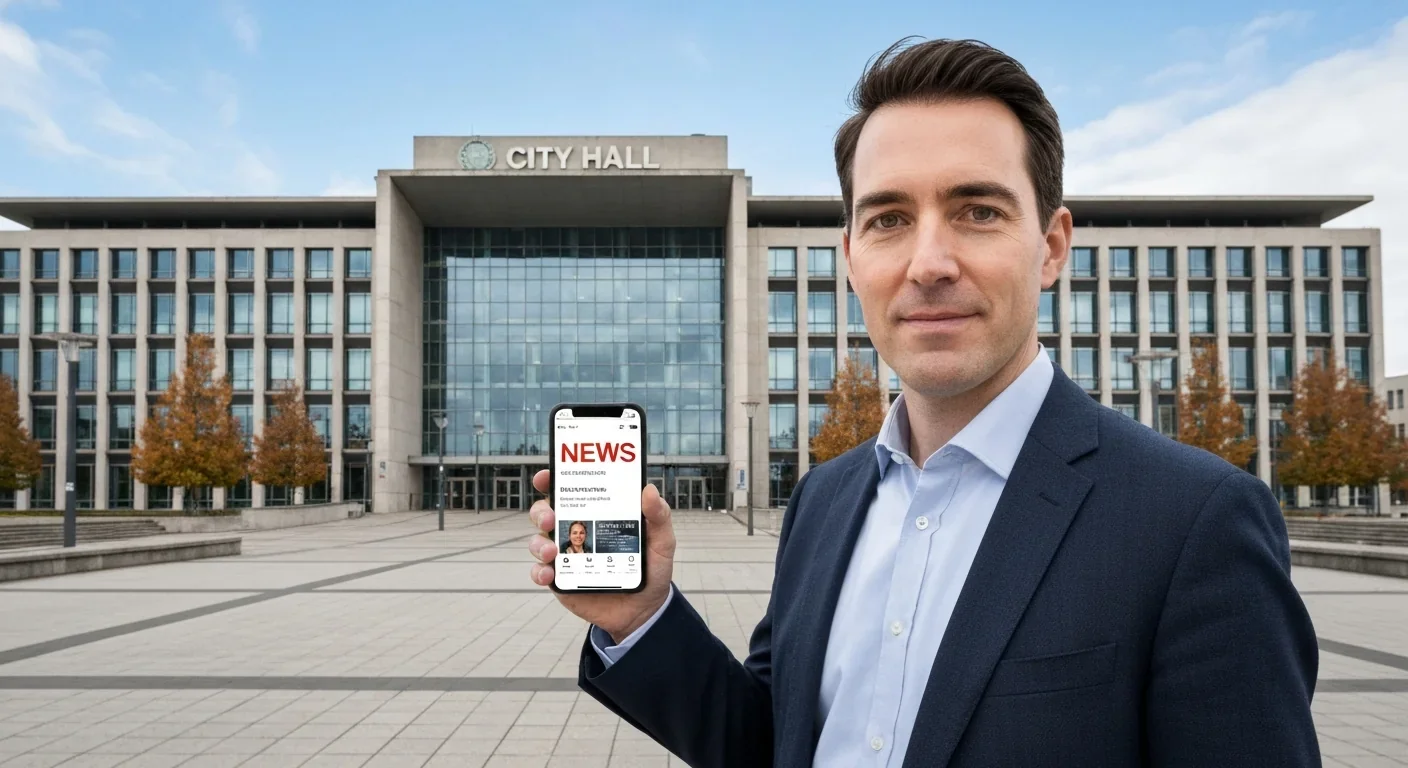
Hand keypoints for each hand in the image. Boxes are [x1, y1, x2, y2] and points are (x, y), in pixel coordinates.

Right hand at [527, 470, 675, 642]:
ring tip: (552, 551)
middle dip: (541, 511)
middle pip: (546, 512)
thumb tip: (649, 490)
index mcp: (597, 514)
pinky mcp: (561, 579)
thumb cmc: (652, 569)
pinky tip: (549, 573)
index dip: (553, 480)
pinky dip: (539, 571)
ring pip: (538, 541)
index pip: (570, 490)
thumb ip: (658, 516)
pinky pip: (540, 572)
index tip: (547, 476)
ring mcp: (567, 554)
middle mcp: (577, 530)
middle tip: (551, 518)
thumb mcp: (661, 541)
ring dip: (539, 543)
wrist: (646, 610)